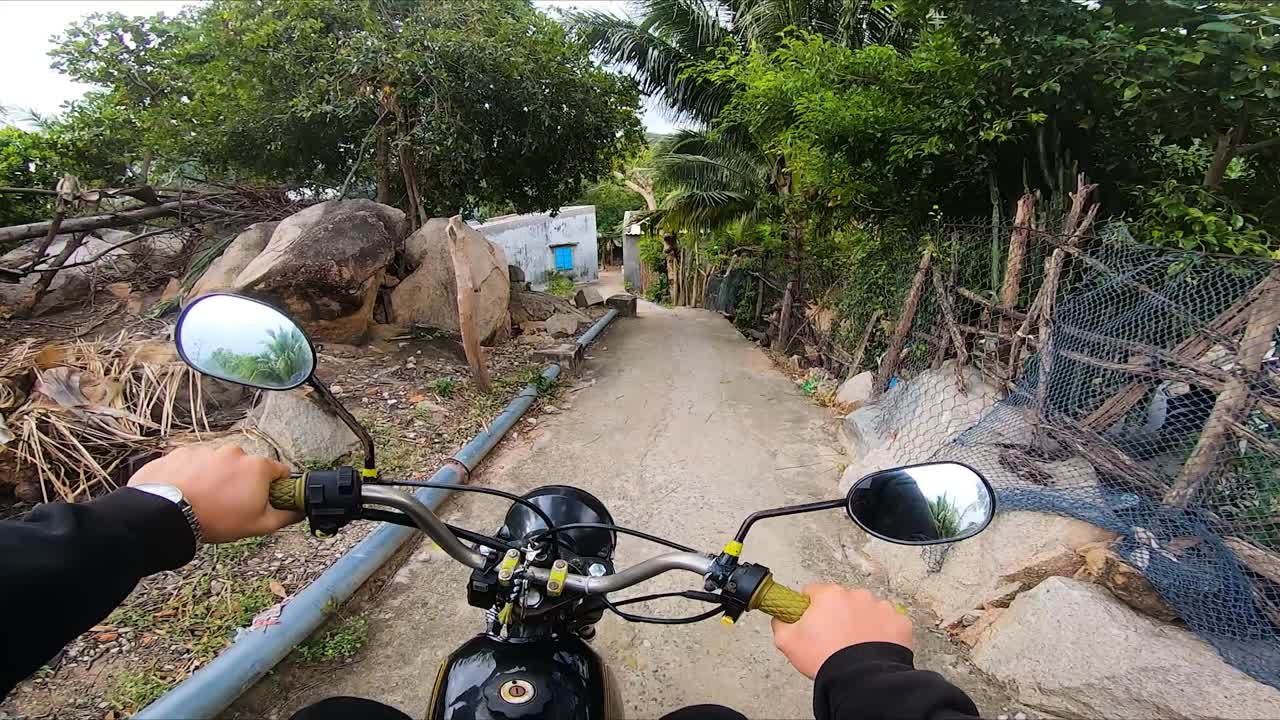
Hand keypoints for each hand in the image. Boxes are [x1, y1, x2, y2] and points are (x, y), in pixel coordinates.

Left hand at [129, 444, 300, 542]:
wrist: (166, 514)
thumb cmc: (215, 518)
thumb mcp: (258, 525)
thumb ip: (285, 516)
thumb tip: (300, 511)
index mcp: (257, 467)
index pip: (279, 471)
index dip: (275, 487)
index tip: (265, 499)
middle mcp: (234, 452)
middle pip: (246, 467)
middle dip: (242, 482)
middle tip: (231, 505)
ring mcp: (206, 450)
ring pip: (219, 464)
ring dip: (216, 478)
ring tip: (204, 501)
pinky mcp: (181, 453)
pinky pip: (193, 463)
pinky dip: (192, 476)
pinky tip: (186, 493)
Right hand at [771, 583, 911, 678]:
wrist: (861, 680)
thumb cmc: (827, 659)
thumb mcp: (787, 642)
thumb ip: (780, 623)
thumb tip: (781, 618)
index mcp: (830, 595)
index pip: (813, 592)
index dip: (810, 609)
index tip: (811, 623)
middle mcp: (857, 595)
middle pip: (841, 600)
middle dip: (837, 615)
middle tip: (833, 639)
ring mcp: (881, 608)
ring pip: (865, 611)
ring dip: (860, 623)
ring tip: (854, 647)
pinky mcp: (899, 623)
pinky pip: (888, 623)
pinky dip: (881, 633)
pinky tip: (872, 648)